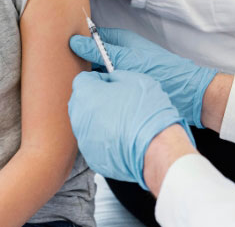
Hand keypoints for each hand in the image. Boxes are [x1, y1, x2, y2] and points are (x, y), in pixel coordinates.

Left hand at [68, 71, 193, 189]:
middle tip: (118, 102)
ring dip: (99, 120)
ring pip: (87, 124)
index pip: (83, 80)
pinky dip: (105, 139)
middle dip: (95, 100)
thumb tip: (110, 80)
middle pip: (81, 103)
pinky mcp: (92, 157)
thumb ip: (115, 76)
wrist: (155, 147)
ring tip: (122, 122)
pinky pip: (95, 143)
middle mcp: (78, 117)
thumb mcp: (135, 79)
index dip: (99, 80)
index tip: (110, 84)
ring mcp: (84, 140)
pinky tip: (122, 138)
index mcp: (86, 94)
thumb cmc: (146, 112)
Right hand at [70, 28, 218, 128]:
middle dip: (78, 61)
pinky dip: (96, 89)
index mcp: (122, 42)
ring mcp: (123, 71)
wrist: (187, 94)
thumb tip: (74, 41)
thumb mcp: (127, 59)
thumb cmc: (161, 71)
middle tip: (55, 68)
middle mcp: (121, 55)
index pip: (92, 37)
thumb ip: (100, 52)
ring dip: (86, 78)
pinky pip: (105, 86)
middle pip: (93, 56)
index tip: (56, 46)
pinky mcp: (126, 88)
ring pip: (98, 72)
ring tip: (65, 83)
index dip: (76, 41)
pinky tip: (84, 95)